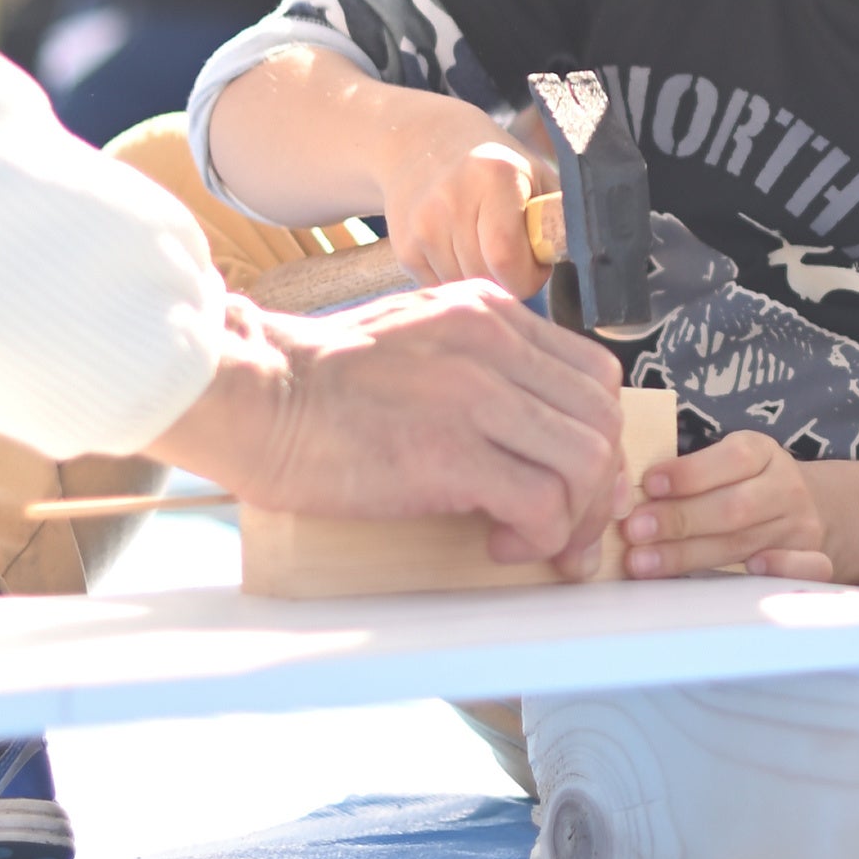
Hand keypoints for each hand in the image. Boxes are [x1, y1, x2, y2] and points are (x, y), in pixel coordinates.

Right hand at [154, 280, 625, 567]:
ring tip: (533, 539)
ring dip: (574, 517)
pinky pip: (542, 503)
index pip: (594, 374)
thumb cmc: (321, 381)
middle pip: (602, 420)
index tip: (573, 478)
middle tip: (566, 524)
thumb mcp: (417, 338)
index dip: (598, 435)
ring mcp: (474, 396)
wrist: (256, 394)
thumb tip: (528, 426)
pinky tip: (501, 545)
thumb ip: (478, 363)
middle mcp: (494, 345)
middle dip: (598, 485)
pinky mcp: (449, 453)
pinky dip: (537, 537)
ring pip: (586, 462)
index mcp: (489, 313)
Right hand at [378, 99, 548, 293]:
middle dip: (507, 279)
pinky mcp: (403, 245)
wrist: (420, 143)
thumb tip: (578, 256)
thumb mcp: (535, 175)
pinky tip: (455, 246)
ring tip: (482, 245)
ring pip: (463, 287)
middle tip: (511, 254)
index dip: (529, 275)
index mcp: (495, 176)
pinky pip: (439, 286)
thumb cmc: (494, 165)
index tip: (535, 262)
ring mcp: (422, 224)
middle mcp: (452, 198)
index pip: (507, 257)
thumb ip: (556, 217)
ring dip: (480, 279)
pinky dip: (454, 277)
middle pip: (487, 278)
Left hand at [618, 430, 836, 580]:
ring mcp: (799, 526)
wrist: (805, 507)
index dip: (690, 474)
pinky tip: (746, 572)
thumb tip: (620, 487)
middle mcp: (785, 488)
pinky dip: (777, 570)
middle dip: (679, 520)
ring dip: (690, 556)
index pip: (732, 458)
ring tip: (644, 563)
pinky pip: (804, 567)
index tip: (648, 485)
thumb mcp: (724, 462)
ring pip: (745, 544)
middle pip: (734, 507)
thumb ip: (687, 473)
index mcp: (762, 452)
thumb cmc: (741, 485)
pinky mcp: (812, 558)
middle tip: (634, 531)